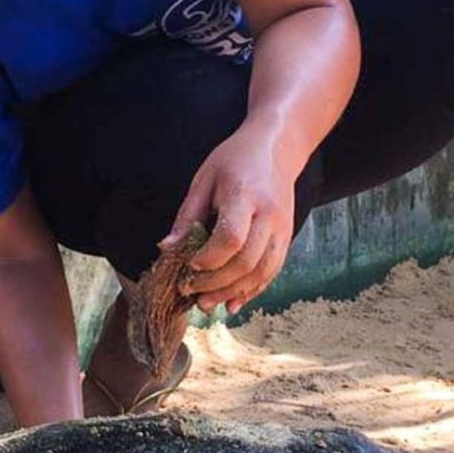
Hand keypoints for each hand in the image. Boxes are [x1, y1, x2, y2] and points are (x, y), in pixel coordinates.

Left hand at [160, 123, 295, 314]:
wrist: (277, 149)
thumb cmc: (234, 160)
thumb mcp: (204, 180)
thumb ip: (187, 216)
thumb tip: (166, 248)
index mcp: (244, 195)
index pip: (231, 238)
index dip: (209, 259)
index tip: (189, 266)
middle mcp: (269, 214)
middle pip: (246, 261)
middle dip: (216, 283)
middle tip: (191, 292)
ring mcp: (282, 228)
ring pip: (262, 272)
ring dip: (233, 293)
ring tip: (208, 304)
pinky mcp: (287, 237)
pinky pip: (272, 271)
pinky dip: (252, 290)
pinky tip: (232, 302)